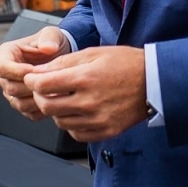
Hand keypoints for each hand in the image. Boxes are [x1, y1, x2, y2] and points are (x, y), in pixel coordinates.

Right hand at [0, 26, 69, 118]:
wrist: (61, 56)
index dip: (18, 71)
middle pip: (9, 87)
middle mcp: (5, 74)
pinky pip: (28, 113)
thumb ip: (50, 38)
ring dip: (37, 100)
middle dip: (30, 86)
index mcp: (5, 54)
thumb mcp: (52, 34)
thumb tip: (48, 48)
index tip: (36, 70)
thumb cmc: (52, 43)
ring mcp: (11, 90)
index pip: (2, 67)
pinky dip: (41, 109)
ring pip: (18, 102)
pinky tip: (55, 101)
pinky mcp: (22, 103)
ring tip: (55, 92)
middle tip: (51, 83)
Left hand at [23, 46, 147, 142]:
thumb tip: (38, 72)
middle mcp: (89, 102)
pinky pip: (76, 133)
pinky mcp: (105, 131)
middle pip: (47, 106)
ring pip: (59, 122)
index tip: (33, 78)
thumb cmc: (125, 64)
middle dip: (40, 96)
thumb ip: (63, 63)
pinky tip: (79, 111)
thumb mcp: (93, 53)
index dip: (32, 81)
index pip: (42, 85)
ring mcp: (97, 120)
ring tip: (66, 98)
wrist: (155, 82)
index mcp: (84, 79)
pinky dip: (72, 124)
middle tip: (45, 90)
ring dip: (57, 110)